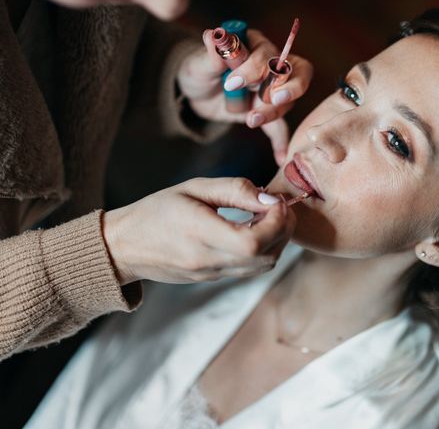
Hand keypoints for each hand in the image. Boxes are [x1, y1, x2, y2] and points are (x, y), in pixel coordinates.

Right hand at [103, 177, 295, 284]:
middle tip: (280, 206)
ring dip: (278, 241)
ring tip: (270, 216)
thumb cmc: (156, 211)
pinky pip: (250, 269)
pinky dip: (264, 250)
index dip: (276, 221)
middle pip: (266, 257)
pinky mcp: (214, 279)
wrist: (125, 247)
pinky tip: (256, 230)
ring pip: (263, 266)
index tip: (276, 200)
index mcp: (199, 234)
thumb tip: (269, 197)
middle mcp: (208, 261)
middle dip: (284, 230)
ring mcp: (212, 274)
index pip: (253, 242)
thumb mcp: (193, 188)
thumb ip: (234, 190)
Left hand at [177, 29, 312, 165]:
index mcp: (256, 46)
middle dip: (285, 88)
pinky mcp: (266, 111)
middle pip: (292, 75)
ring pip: (286, 101)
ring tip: (251, 120)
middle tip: (272, 99)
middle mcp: (270, 66)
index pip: (268, 54)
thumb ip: (211, 55)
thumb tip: (213, 35)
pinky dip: (280, 141)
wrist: (194, 93)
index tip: (232, 81)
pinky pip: (279, 126)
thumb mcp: (200, 64)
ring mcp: (270, 90)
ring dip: (273, 112)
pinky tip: (280, 156)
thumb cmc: (198, 70)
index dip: (255, 68)